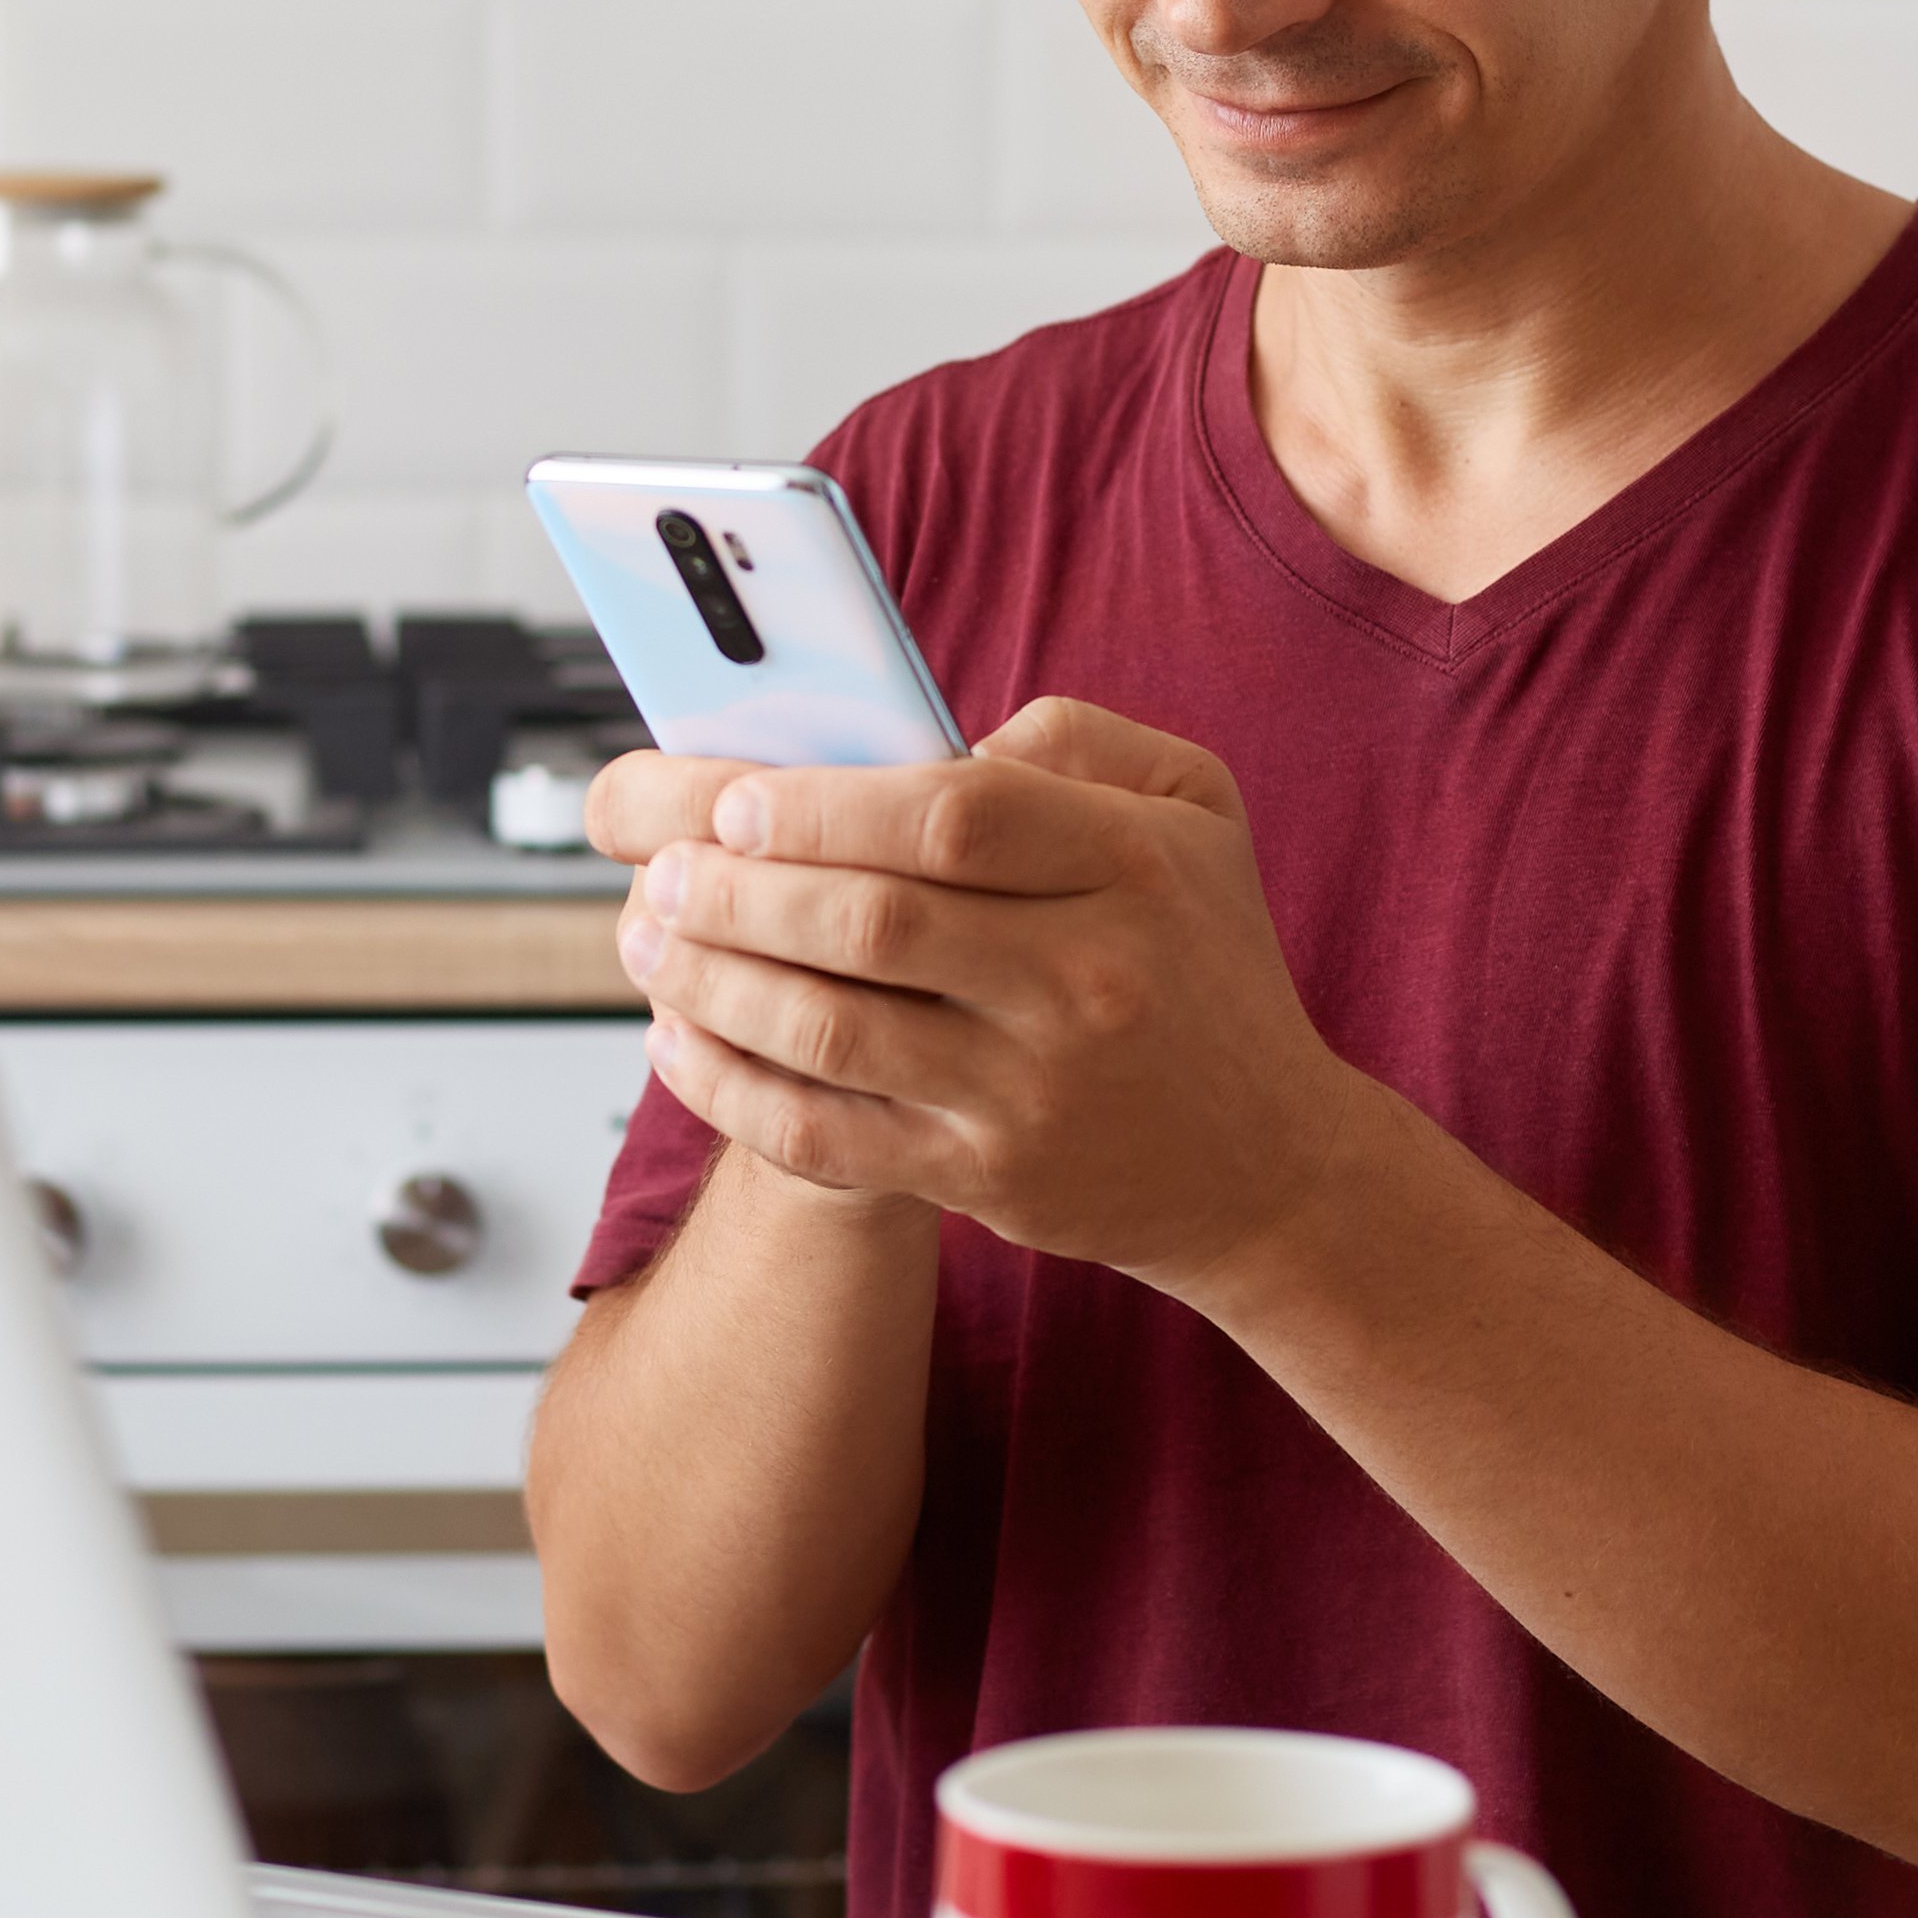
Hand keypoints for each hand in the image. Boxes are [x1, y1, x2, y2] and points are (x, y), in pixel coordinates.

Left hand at [608, 699, 1385, 1290]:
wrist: (1270, 1167)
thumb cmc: (1202, 962)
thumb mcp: (1196, 815)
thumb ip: (1078, 741)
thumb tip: (934, 738)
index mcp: (1133, 866)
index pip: (953, 816)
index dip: (823, 805)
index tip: (736, 800)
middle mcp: (1087, 980)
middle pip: (870, 922)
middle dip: (736, 889)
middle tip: (662, 866)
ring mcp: (1033, 1091)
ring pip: (828, 1029)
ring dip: (711, 978)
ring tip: (647, 936)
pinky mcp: (987, 1179)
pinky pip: (824, 1133)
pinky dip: (729, 1085)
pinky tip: (680, 1037)